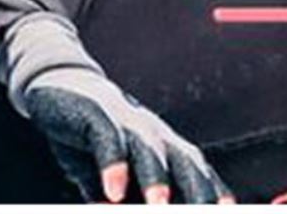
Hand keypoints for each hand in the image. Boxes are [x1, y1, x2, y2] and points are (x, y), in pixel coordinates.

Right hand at [0, 13, 233, 203]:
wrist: (58, 84)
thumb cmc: (93, 138)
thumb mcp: (110, 176)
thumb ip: (123, 200)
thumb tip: (121, 210)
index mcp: (166, 148)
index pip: (198, 173)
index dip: (214, 193)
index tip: (228, 212)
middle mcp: (154, 133)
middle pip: (185, 161)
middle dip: (197, 192)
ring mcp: (128, 120)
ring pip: (150, 149)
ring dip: (156, 179)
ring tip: (158, 207)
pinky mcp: (98, 112)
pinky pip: (109, 138)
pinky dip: (113, 163)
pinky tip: (113, 190)